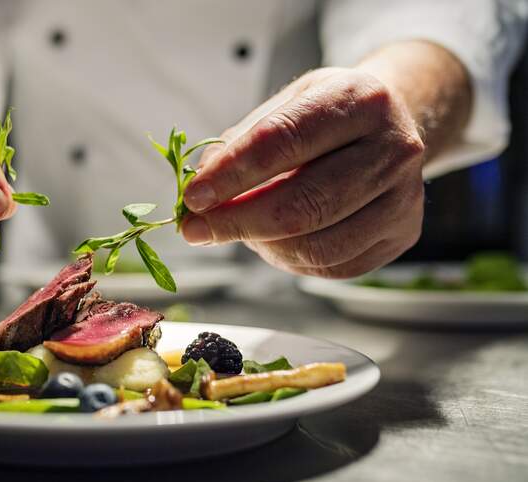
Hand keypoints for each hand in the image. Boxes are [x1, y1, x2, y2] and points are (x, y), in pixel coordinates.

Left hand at [181, 67, 425, 277]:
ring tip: (235, 230)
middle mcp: (394, 147)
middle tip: (194, 229)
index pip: (283, 141)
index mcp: (360, 99)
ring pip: (317, 245)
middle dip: (236, 222)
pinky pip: (332, 266)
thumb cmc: (327, 115)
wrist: (392, 125)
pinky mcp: (402, 234)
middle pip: (303, 203)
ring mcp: (404, 196)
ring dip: (261, 245)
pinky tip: (270, 241)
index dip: (232, 174)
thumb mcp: (285, 104)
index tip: (193, 197)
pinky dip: (288, 260)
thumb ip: (241, 142)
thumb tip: (200, 186)